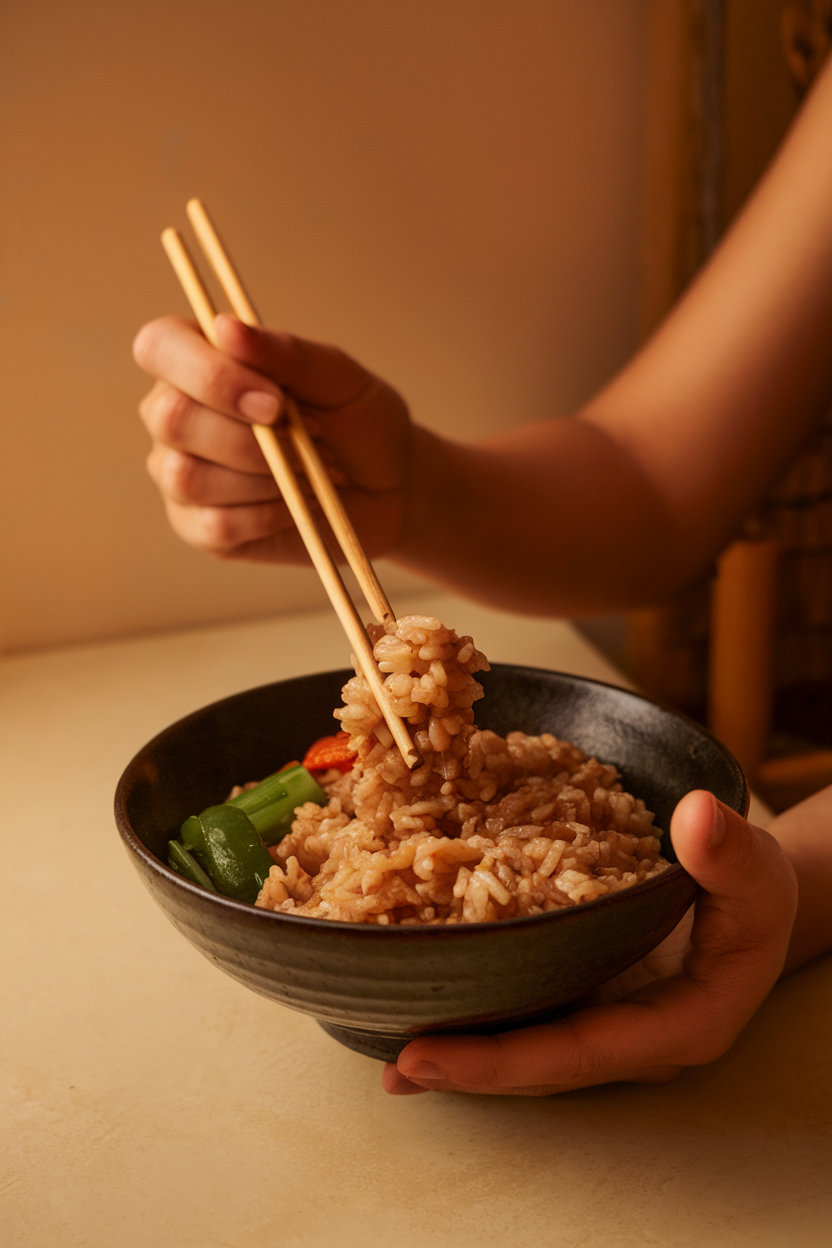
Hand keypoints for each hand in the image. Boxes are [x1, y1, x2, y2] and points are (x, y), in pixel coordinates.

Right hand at [133, 314, 411, 563]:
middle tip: (309, 439)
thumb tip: (225, 327)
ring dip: (264, 478)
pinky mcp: (197, 527)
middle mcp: (175, 414)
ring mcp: (178, 473)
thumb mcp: (338, 378)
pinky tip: (296, 504)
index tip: (275, 400)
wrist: (388, 492)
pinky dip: (268, 515)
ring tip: (308, 471)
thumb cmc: (358, 424)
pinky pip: (215, 524)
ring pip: (188, 476)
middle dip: (248, 437)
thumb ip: (285, 352)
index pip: (159, 347)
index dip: (208, 374)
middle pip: (170, 418)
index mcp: (198, 360)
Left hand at [383, 791, 797, 1095]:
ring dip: (462, 1051)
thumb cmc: (755, 891)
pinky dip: (476, 1010)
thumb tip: (695, 816)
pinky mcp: (580, 992)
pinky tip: (421, 997)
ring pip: (526, 1046)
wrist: (747, 897)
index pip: (579, 1053)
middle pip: (540, 1066)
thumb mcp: (758, 873)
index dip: (503, 1060)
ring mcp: (602, 1019)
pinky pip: (525, 1010)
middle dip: (467, 1068)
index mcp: (674, 1026)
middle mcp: (628, 1037)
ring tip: (388, 1054)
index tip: (429, 1055)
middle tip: (393, 1065)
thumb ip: (733, 855)